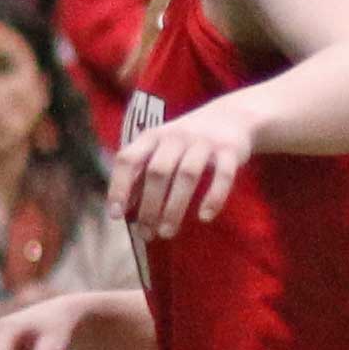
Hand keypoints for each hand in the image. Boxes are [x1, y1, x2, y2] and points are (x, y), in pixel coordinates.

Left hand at [111, 96, 254, 244]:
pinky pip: (223, 175)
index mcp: (152, 137)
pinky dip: (214, 197)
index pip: (128, 159)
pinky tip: (204, 217)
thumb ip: (139, 175)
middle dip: (149, 206)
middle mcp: (176, 137)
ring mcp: (204, 142)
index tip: (116, 215)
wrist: (232, 116)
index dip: (119, 187)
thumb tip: (121, 210)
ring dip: (175, 207)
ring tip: (167, 233)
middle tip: (147, 234)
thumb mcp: (158, 150)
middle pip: (158, 172)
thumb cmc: (185, 142)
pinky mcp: (230, 150)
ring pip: (187, 175)